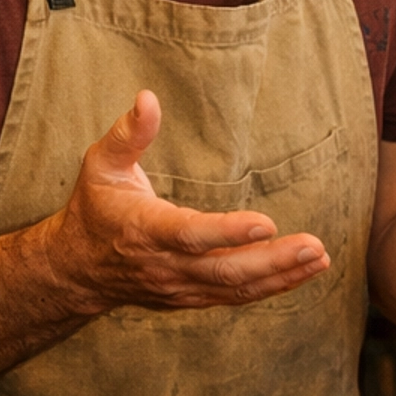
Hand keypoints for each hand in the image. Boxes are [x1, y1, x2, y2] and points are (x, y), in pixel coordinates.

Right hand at [40, 91, 329, 315]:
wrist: (76, 269)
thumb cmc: (96, 208)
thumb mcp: (101, 165)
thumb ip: (128, 134)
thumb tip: (148, 98)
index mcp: (145, 230)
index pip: (191, 235)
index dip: (228, 233)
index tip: (267, 223)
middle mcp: (165, 265)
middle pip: (224, 271)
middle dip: (272, 262)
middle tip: (314, 247)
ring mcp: (180, 287)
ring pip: (235, 288)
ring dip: (281, 276)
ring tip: (320, 259)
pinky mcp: (191, 297)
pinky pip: (235, 296)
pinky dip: (271, 288)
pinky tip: (302, 273)